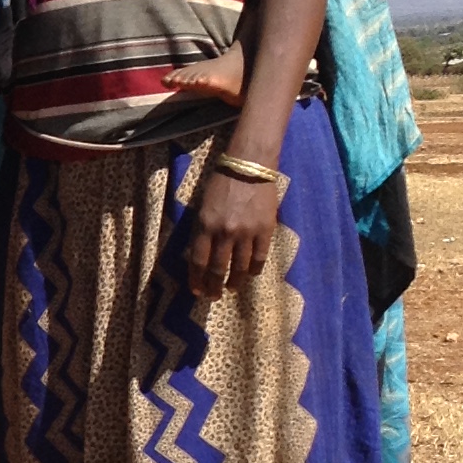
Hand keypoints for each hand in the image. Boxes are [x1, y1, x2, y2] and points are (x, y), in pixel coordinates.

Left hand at [185, 173, 276, 302]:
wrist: (249, 166)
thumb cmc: (221, 184)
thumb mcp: (203, 207)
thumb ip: (202, 232)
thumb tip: (201, 257)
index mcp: (205, 226)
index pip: (198, 262)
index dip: (197, 280)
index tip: (197, 291)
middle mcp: (225, 233)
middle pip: (218, 269)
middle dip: (214, 286)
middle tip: (213, 296)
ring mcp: (247, 233)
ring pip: (239, 268)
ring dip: (234, 282)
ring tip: (231, 287)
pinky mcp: (265, 231)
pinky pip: (259, 258)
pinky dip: (253, 270)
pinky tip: (249, 274)